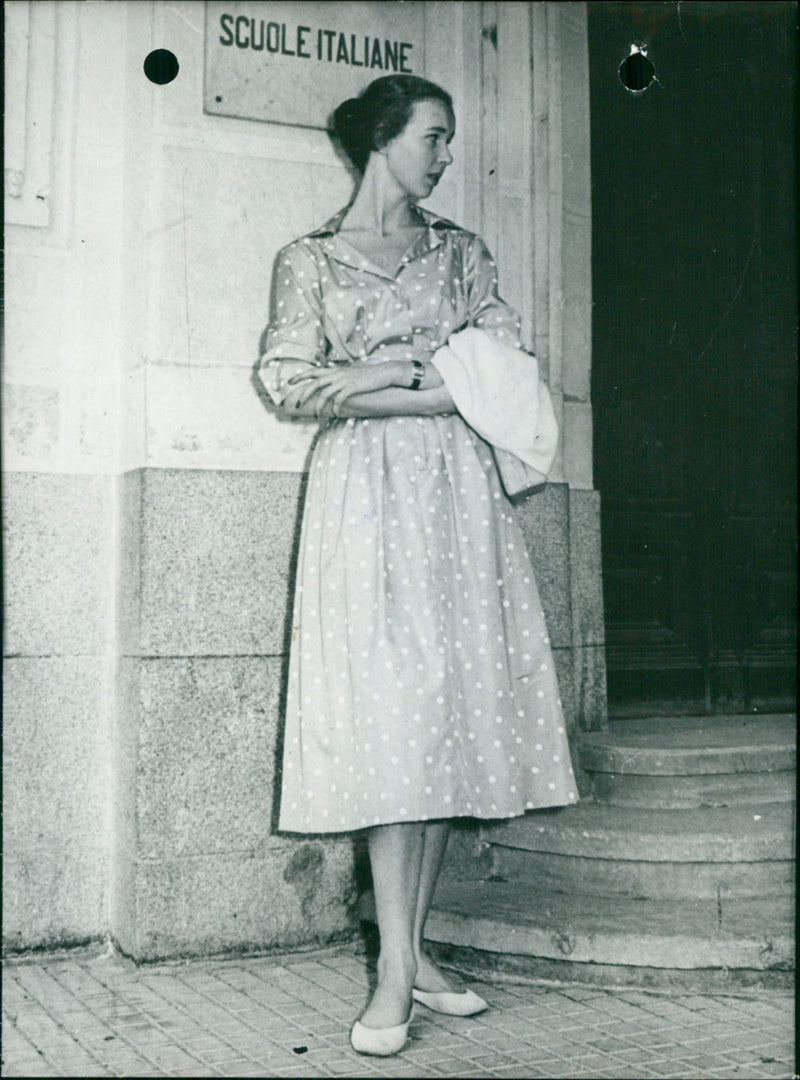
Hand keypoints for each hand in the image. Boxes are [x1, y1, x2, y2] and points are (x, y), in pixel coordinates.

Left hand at [285, 362, 404, 417]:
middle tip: (295, 404)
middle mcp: (337, 374)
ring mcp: (344, 380)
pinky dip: (334, 408)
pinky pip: (338, 399)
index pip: (313, 371)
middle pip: (314, 383)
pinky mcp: (352, 387)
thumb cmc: (368, 375)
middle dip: (303, 394)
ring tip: (315, 415)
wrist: (384, 373)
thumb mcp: (351, 373)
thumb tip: (332, 382)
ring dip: (318, 406)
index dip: (300, 376)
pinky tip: (334, 414)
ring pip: (324, 394)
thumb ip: (340, 377)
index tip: (289, 382)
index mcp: (335, 370)